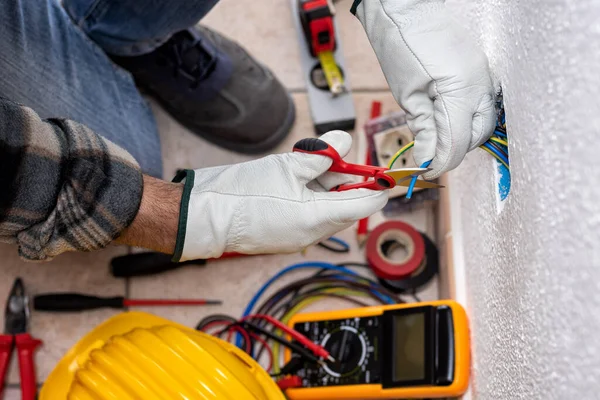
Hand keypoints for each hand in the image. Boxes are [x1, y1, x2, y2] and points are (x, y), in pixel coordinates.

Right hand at [173, 131, 387, 260]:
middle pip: (348, 206)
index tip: (386, 172)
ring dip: (329, 185)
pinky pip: (312, 214)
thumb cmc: (243, 193)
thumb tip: (344, 141)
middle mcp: (313, 233)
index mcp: (318, 219)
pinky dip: (314, 194)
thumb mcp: (287, 165)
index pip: (365, 205)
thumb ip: (321, 154)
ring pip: (329, 208)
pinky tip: (301, 176)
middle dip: (349, 180)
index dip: (378, 186)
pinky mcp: (287, 233)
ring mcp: (299, 236)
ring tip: (313, 162)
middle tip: (338, 156)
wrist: (205, 216)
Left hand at [355, 0, 495, 178]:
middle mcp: (481, 86)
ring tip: (434, 135)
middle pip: (476, 137)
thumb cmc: (404, 43)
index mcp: (462, 91)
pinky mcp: (480, 74)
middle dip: (453, 151)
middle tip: (429, 156)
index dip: (441, 162)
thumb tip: (427, 159)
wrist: (408, 10)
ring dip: (460, 136)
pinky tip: (444, 117)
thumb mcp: (409, 93)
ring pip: (482, 124)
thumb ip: (423, 127)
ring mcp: (484, 79)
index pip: (458, 143)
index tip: (426, 172)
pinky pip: (479, 107)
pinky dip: (463, 119)